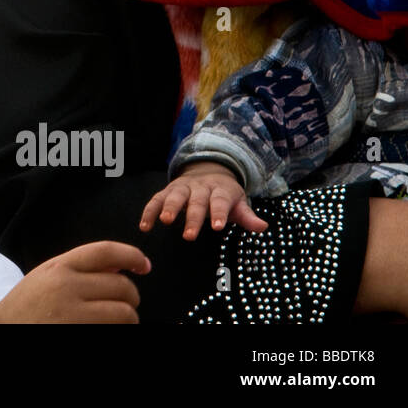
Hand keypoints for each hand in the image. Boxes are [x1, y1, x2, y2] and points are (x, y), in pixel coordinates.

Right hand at [0, 241, 149, 322]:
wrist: (3, 330)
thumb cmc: (27, 306)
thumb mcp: (47, 277)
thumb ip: (78, 269)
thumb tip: (120, 268)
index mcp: (59, 267)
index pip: (105, 251)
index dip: (132, 255)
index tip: (144, 265)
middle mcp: (67, 287)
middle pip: (122, 286)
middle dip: (132, 297)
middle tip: (127, 304)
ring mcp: (74, 315)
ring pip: (125, 313)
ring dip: (129, 318)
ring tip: (119, 321)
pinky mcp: (81, 333)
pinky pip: (113, 330)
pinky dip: (118, 330)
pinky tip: (109, 329)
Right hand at [139, 161, 267, 239]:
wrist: (209, 171)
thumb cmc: (225, 195)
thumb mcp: (239, 202)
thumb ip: (247, 216)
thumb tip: (262, 227)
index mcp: (220, 190)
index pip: (220, 201)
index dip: (218, 213)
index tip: (216, 227)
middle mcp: (200, 187)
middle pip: (196, 201)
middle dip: (192, 217)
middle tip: (189, 236)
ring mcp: (183, 187)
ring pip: (175, 196)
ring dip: (169, 207)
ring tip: (165, 220)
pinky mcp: (168, 190)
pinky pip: (156, 199)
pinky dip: (149, 211)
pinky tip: (145, 226)